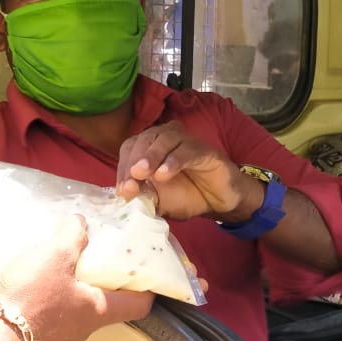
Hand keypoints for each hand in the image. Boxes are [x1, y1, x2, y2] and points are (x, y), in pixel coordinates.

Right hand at [0, 215, 152, 340]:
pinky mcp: (35, 338)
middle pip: (106, 304)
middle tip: (99, 256)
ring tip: (60, 264)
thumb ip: (72, 236)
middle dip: (105, 280)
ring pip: (76, 309)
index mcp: (98, 310)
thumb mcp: (54, 254)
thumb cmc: (28, 298)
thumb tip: (80, 225)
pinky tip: (33, 282)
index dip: (149, 289)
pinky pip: (50, 314)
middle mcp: (83, 329)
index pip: (139, 305)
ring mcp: (59, 338)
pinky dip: (49, 298)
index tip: (149, 274)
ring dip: (73, 288)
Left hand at [116, 122, 256, 221]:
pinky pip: (187, 150)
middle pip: (145, 139)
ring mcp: (187, 142)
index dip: (123, 166)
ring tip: (142, 174)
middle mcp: (167, 138)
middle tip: (130, 183)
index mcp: (151, 147)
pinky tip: (164, 175)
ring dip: (151, 156)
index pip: (130, 148)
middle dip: (134, 162)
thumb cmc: (187, 196)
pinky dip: (173, 161)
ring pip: (165, 139)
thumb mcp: (158, 200)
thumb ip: (142, 195)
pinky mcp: (205, 150)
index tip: (123, 189)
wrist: (218, 202)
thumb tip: (125, 193)